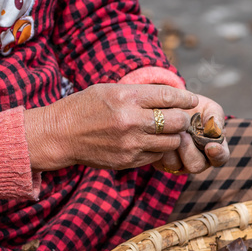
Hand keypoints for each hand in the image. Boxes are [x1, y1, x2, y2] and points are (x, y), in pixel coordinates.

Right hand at [23, 83, 198, 171]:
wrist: (59, 135)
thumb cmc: (85, 107)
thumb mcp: (110, 90)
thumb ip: (140, 93)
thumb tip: (172, 94)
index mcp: (126, 97)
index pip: (169, 96)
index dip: (185, 98)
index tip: (192, 100)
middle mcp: (131, 120)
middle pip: (176, 121)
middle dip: (182, 119)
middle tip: (179, 117)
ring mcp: (131, 143)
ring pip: (171, 141)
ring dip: (172, 136)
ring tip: (165, 131)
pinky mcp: (129, 160)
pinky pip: (157, 155)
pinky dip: (158, 149)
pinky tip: (149, 142)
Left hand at [154, 93, 229, 174]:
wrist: (169, 105)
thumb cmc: (194, 107)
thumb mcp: (209, 107)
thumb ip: (216, 117)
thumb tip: (216, 130)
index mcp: (213, 148)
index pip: (221, 158)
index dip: (217, 154)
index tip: (211, 146)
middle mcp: (197, 159)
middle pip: (196, 165)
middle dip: (189, 150)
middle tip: (184, 134)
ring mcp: (179, 162)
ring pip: (176, 165)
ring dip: (173, 146)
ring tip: (171, 130)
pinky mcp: (161, 161)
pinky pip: (160, 161)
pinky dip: (159, 146)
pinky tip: (160, 134)